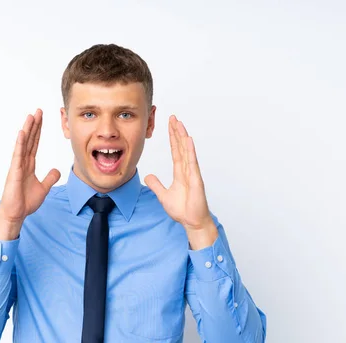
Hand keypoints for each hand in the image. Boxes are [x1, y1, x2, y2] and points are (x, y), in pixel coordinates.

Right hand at [0, 109, 60, 239]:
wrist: (16, 214)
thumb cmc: (25, 202)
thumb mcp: (43, 188)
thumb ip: (50, 178)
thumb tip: (56, 170)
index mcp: (28, 165)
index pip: (34, 144)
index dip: (38, 131)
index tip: (41, 118)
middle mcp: (22, 162)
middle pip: (29, 140)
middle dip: (34, 125)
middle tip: (38, 111)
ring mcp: (17, 166)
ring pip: (23, 144)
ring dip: (27, 130)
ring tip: (31, 116)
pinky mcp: (14, 172)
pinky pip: (17, 155)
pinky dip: (20, 144)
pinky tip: (22, 133)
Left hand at [144, 115, 214, 234]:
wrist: (192, 222)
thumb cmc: (183, 210)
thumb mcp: (163, 195)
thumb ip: (156, 185)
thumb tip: (149, 176)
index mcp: (180, 173)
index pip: (176, 151)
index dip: (173, 138)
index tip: (170, 125)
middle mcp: (187, 170)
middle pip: (181, 147)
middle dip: (177, 132)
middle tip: (173, 118)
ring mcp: (192, 174)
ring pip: (187, 151)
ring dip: (183, 137)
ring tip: (179, 124)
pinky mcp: (196, 180)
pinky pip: (192, 163)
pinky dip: (190, 151)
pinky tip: (188, 140)